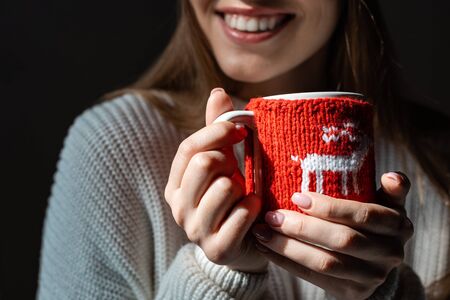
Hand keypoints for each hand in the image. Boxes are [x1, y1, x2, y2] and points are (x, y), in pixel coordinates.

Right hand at [165, 88, 266, 272]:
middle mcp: (179, 207)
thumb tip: (217, 91)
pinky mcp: (217, 248)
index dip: (216, 133)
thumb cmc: (232, 198)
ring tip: (244, 196)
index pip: (190, 148)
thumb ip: (218, 131)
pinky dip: (254, 208)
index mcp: (176, 184)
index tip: (239, 129)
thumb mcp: (223, 163)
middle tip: (238, 173)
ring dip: (243, 188)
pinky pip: (241, 215)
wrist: (245, 245)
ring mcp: (195, 230)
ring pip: (224, 188)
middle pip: (203, 164)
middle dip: (229, 162)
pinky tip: (255, 213)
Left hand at [252, 172, 413, 298]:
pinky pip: (313, 278)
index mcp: (398, 226)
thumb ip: (392, 190)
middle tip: (272, 216)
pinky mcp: (351, 293)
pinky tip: (266, 249)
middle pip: (341, 240)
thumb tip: (391, 175)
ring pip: (325, 263)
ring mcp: (371, 277)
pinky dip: (286, 262)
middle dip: (302, 227)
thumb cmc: (373, 222)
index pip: (363, 215)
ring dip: (288, 247)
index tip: (298, 197)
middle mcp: (389, 254)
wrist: (376, 263)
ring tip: (262, 232)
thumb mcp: (388, 204)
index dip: (330, 207)